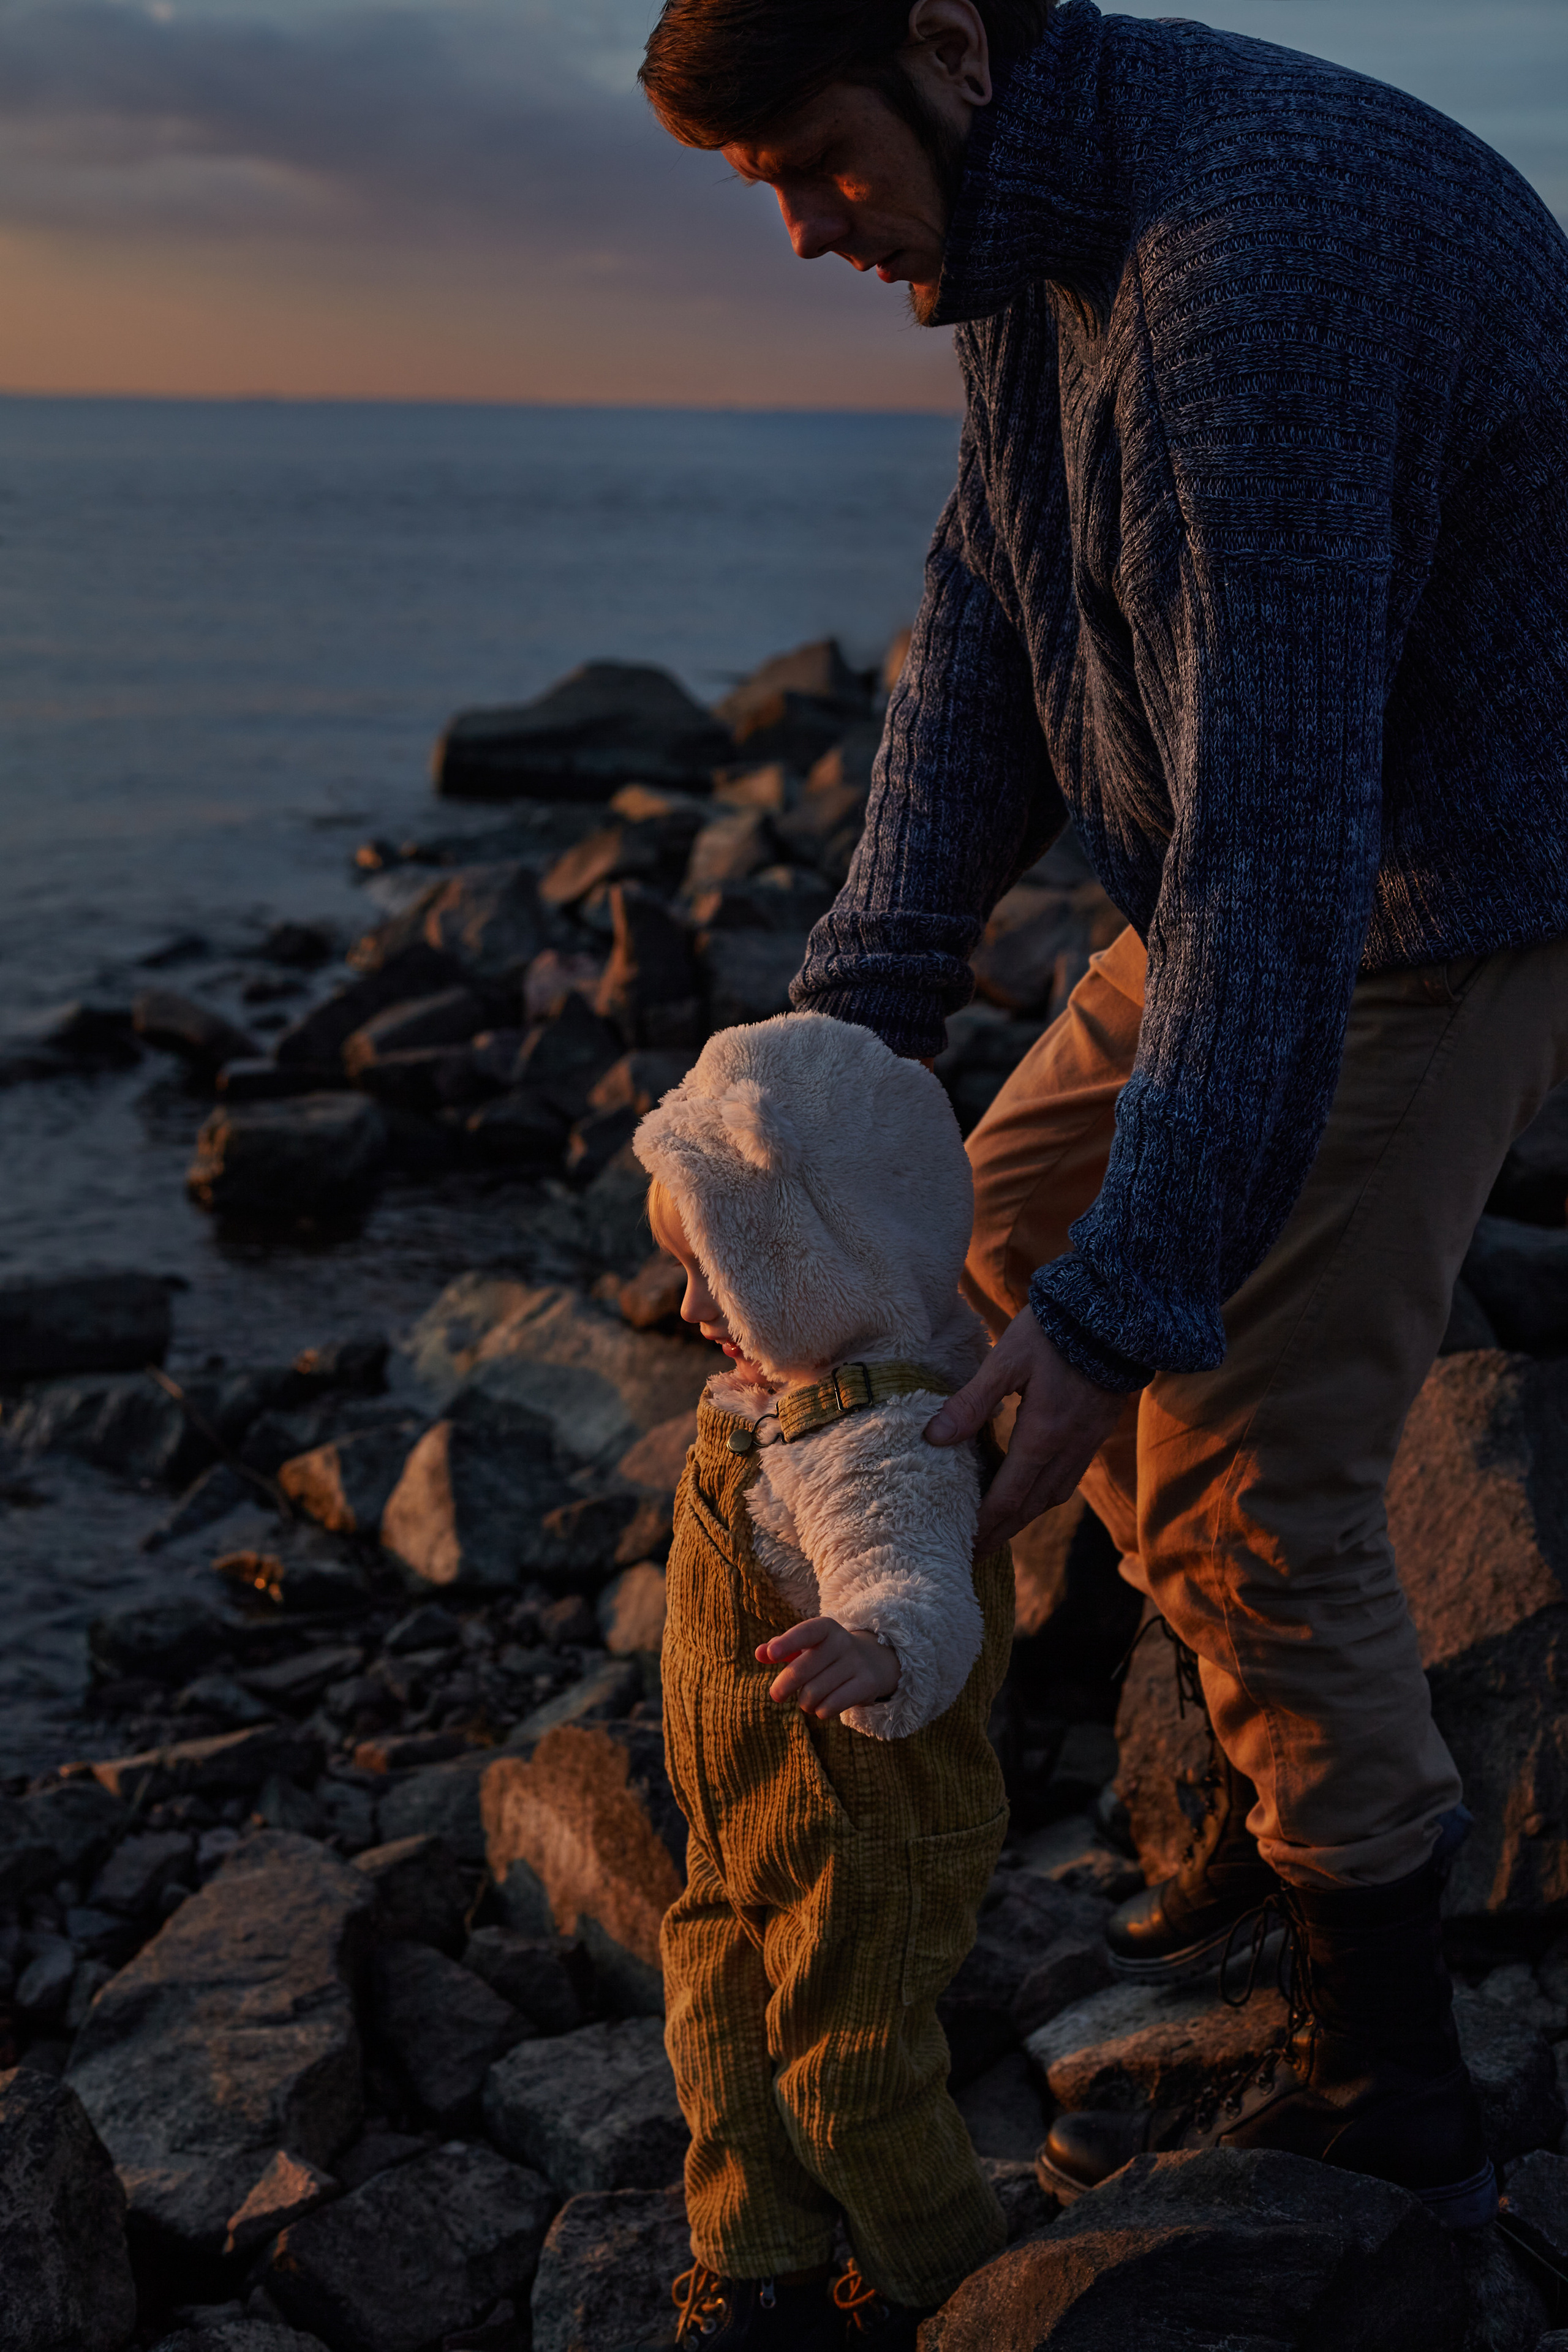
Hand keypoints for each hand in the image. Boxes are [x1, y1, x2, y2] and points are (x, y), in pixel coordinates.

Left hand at [756, 1617, 899, 1716]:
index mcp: (825, 1628)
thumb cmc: (827, 1655)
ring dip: (804, 1703)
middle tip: (777, 1695)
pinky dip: (821, 1712)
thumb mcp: (807, 1646)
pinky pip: (831, 1706)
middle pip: (801, 1671)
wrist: (873, 1661)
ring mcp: (856, 1663)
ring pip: (814, 1693)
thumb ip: (780, 1649)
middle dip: (783, 1687)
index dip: (787, 1643)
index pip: (805, 1633)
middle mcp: (842, 1642)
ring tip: (807, 1700)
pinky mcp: (867, 1684)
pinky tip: (822, 1708)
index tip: (771, 1654)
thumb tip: (759, 1653)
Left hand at [924, 1304, 1124, 1549]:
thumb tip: (934, 1438)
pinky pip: (1067, 1479)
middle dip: (1001, 1533)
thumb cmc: (1053, 1332)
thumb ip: (971, 1403)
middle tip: (974, 1554)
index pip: (1008, 1497)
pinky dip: (1044, 1496)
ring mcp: (1086, 1443)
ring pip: (1053, 1496)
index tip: (963, 1547)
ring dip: (1023, 1518)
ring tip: (997, 1530)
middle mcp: (1068, 1449)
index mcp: (1043, 1435)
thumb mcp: (1006, 1361)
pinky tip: (1029, 1492)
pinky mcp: (1096, 1433)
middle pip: (1031, 1507)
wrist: (1115, 1313)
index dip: (984, 1526)